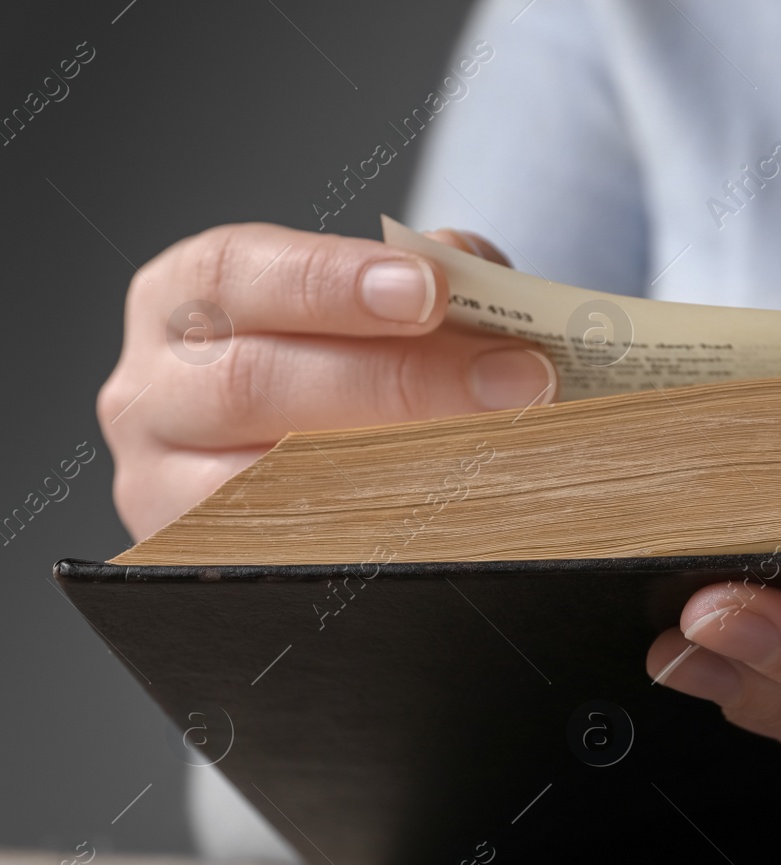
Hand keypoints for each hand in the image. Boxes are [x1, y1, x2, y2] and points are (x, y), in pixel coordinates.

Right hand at [98, 224, 556, 540]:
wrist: (327, 464)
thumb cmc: (359, 362)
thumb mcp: (385, 304)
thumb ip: (430, 282)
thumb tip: (477, 278)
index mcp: (187, 298)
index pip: (238, 274)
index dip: (333, 281)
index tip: (431, 292)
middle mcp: (153, 392)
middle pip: (256, 384)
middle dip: (401, 381)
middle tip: (520, 379)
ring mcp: (162, 489)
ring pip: (267, 485)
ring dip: (403, 468)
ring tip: (506, 453)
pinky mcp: (202, 566)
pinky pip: (290, 559)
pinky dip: (379, 542)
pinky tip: (460, 524)